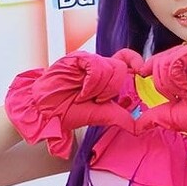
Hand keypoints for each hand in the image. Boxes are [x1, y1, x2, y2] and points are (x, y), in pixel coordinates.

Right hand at [5, 48, 144, 157]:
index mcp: (106, 78)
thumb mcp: (98, 115)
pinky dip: (92, 83)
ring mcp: (87, 61)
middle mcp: (98, 67)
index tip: (142, 73)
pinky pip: (96, 66)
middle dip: (112, 89)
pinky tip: (82, 91)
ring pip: (109, 68)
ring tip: (84, 97)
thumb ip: (118, 116)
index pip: (126, 59)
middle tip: (98, 100)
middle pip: (121, 67)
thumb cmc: (66, 110)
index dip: (137, 61)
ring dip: (99, 88)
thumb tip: (138, 126)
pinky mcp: (77, 58)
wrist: (44, 111)